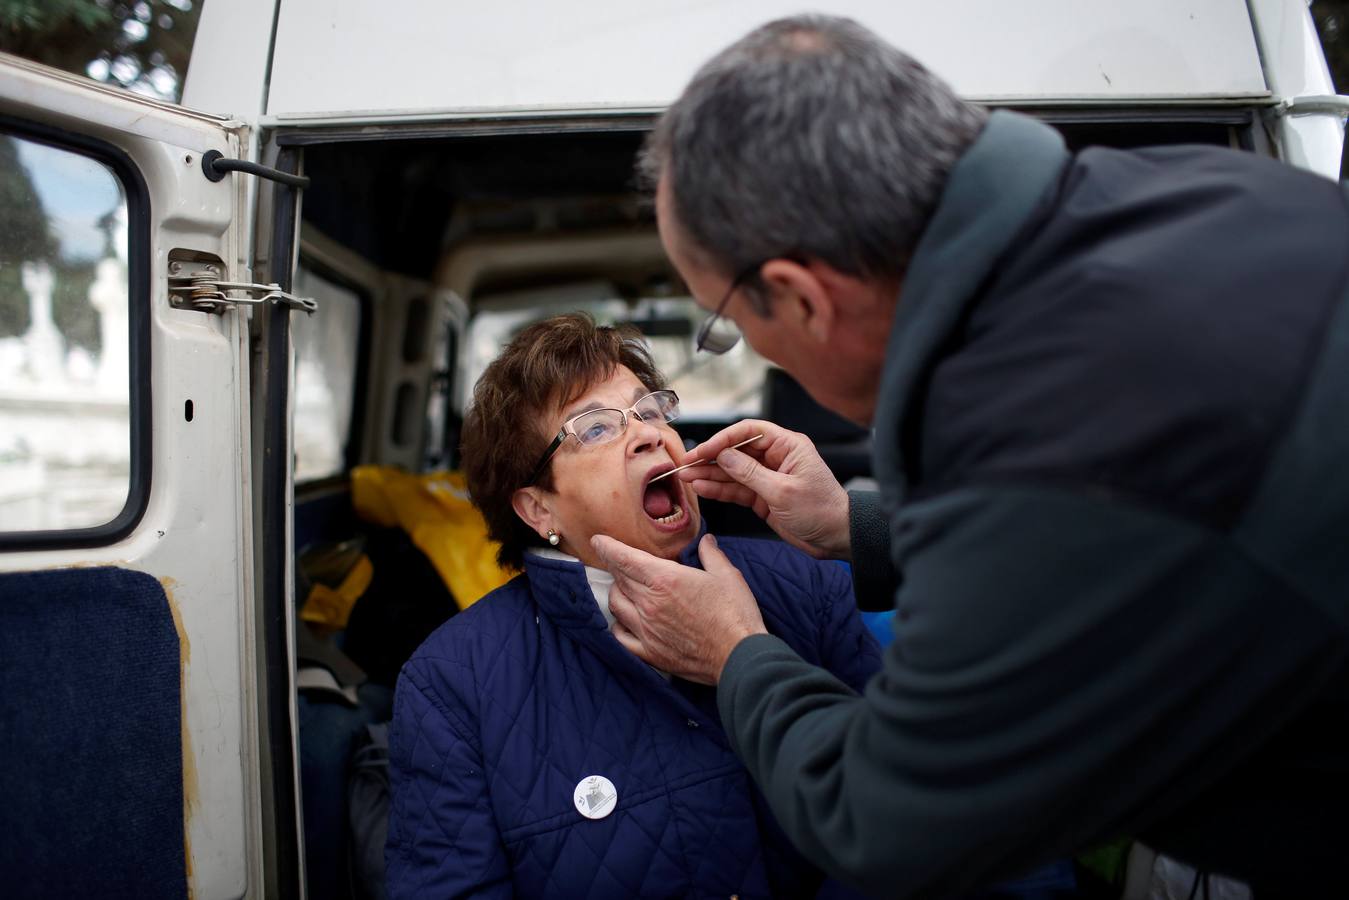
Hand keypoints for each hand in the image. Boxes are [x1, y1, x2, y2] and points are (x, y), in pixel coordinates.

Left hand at [594, 533, 766, 684]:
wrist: (739, 657)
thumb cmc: (736, 615)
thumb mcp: (728, 575)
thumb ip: (711, 554)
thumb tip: (706, 541)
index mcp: (666, 580)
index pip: (625, 558)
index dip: (608, 547)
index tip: (598, 540)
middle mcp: (650, 604)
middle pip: (619, 579)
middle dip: (614, 567)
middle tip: (617, 561)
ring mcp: (647, 630)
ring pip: (616, 605)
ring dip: (616, 592)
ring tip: (623, 587)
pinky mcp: (650, 653)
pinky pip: (620, 637)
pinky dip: (617, 625)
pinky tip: (623, 621)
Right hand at [677, 419, 850, 559]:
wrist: (836, 539)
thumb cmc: (821, 511)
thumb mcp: (783, 491)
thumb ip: (750, 473)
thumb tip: (723, 456)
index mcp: (787, 446)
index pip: (749, 432)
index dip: (723, 439)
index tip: (702, 450)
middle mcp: (776, 458)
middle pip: (736, 451)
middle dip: (710, 457)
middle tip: (685, 463)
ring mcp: (768, 478)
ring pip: (733, 471)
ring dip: (709, 474)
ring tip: (686, 477)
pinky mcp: (763, 497)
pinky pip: (737, 489)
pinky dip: (719, 489)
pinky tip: (701, 488)